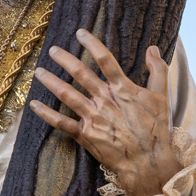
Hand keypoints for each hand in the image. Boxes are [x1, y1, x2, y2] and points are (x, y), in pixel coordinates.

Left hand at [29, 29, 177, 195]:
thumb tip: (154, 48)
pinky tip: (34, 105)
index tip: (80, 33)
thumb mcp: (161, 97)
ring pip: (67, 94)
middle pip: (80, 73)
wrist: (148, 162)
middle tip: (52, 50)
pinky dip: (46, 114)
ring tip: (38, 72)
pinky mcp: (85, 134)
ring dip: (51, 81)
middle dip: (64, 59)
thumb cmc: (156, 130)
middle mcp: (104, 100)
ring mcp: (93, 117)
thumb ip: (158, 71)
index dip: (92, 44)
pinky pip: (61, 122)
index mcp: (122, 89)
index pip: (105, 59)